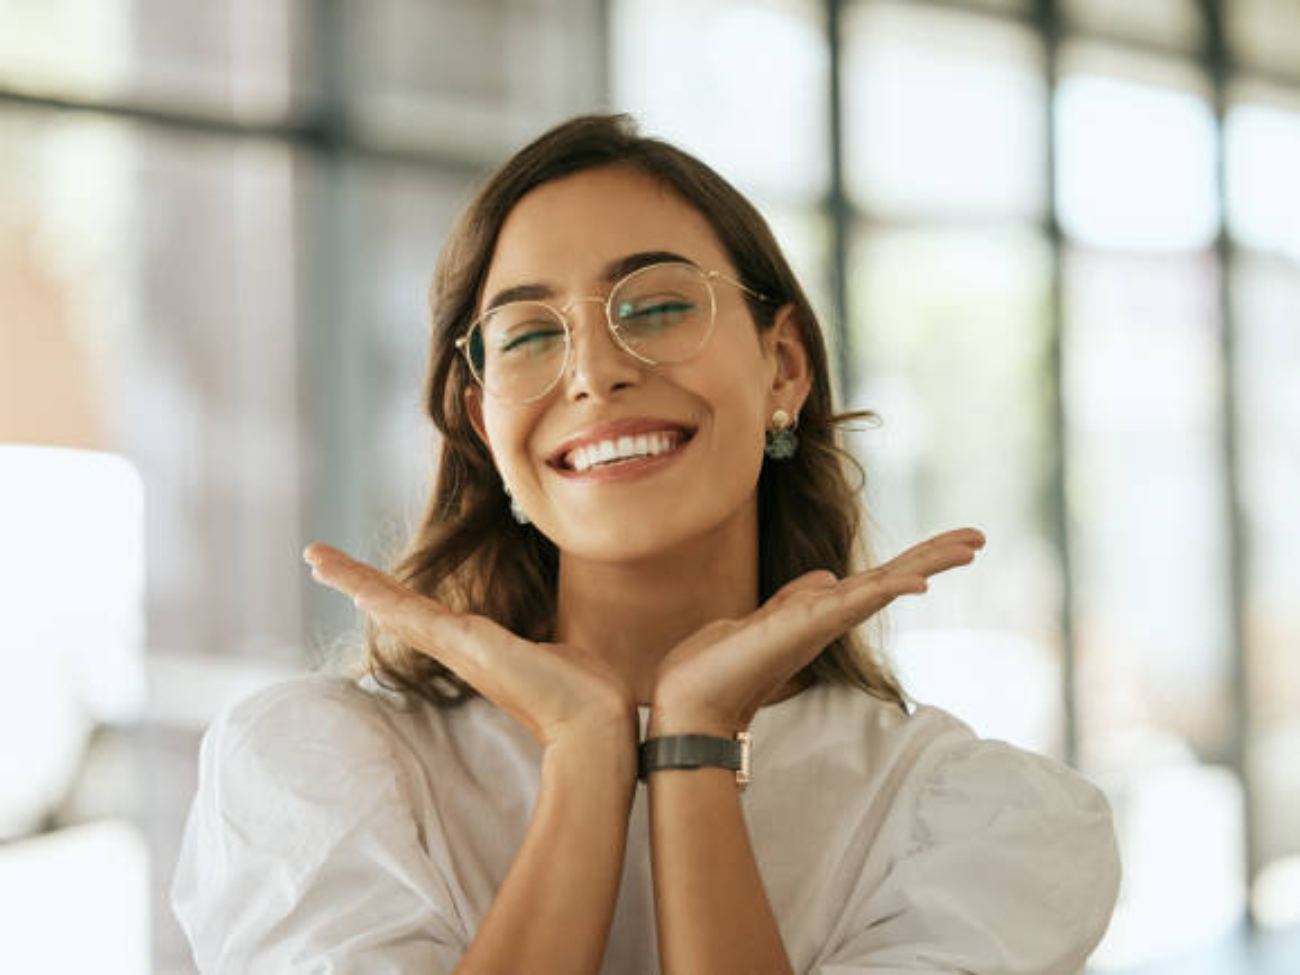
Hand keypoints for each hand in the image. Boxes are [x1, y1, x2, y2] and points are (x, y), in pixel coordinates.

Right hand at [303, 543, 638, 751]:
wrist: (596, 724)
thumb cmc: (585, 693)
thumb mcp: (557, 652)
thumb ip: (545, 644)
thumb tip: (558, 644)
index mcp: (476, 647)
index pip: (421, 612)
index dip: (388, 592)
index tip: (360, 580)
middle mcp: (460, 648)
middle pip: (394, 607)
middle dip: (355, 580)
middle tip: (315, 557)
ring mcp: (460, 649)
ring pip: (396, 608)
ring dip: (356, 581)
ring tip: (318, 559)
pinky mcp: (469, 648)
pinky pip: (418, 618)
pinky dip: (386, 600)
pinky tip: (359, 588)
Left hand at [649, 528, 986, 736]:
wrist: (689, 700)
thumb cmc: (719, 665)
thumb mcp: (764, 618)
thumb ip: (796, 598)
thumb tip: (826, 577)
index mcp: (822, 612)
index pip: (878, 579)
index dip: (915, 560)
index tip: (953, 543)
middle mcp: (830, 618)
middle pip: (893, 579)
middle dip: (935, 556)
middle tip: (979, 537)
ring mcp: (821, 623)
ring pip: (884, 586)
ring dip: (927, 564)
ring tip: (969, 546)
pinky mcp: (805, 627)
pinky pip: (854, 603)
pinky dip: (887, 591)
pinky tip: (918, 582)